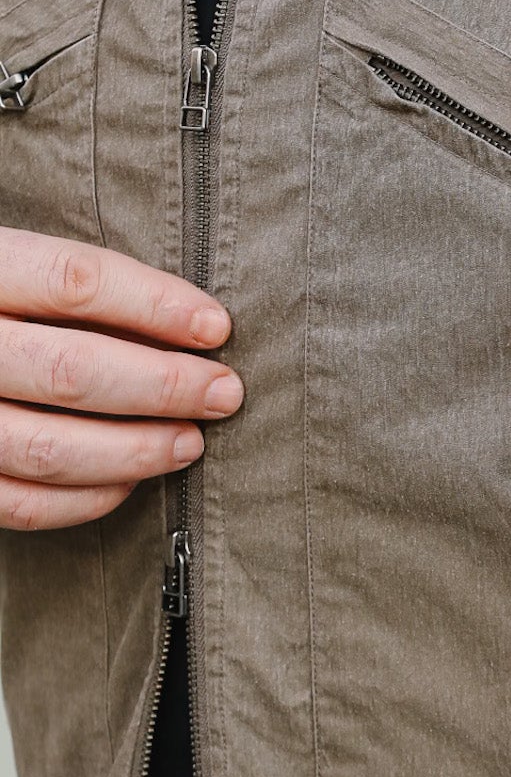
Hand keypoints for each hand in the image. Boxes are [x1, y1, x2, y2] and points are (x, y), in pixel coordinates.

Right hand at [0, 228, 241, 531]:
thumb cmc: (1, 309)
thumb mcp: (19, 273)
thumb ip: (80, 293)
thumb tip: (187, 325)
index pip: (72, 282)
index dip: (155, 305)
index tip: (216, 327)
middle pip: (70, 371)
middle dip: (163, 386)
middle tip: (223, 392)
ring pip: (48, 449)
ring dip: (135, 451)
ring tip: (190, 443)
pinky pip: (22, 504)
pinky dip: (87, 499)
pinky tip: (131, 481)